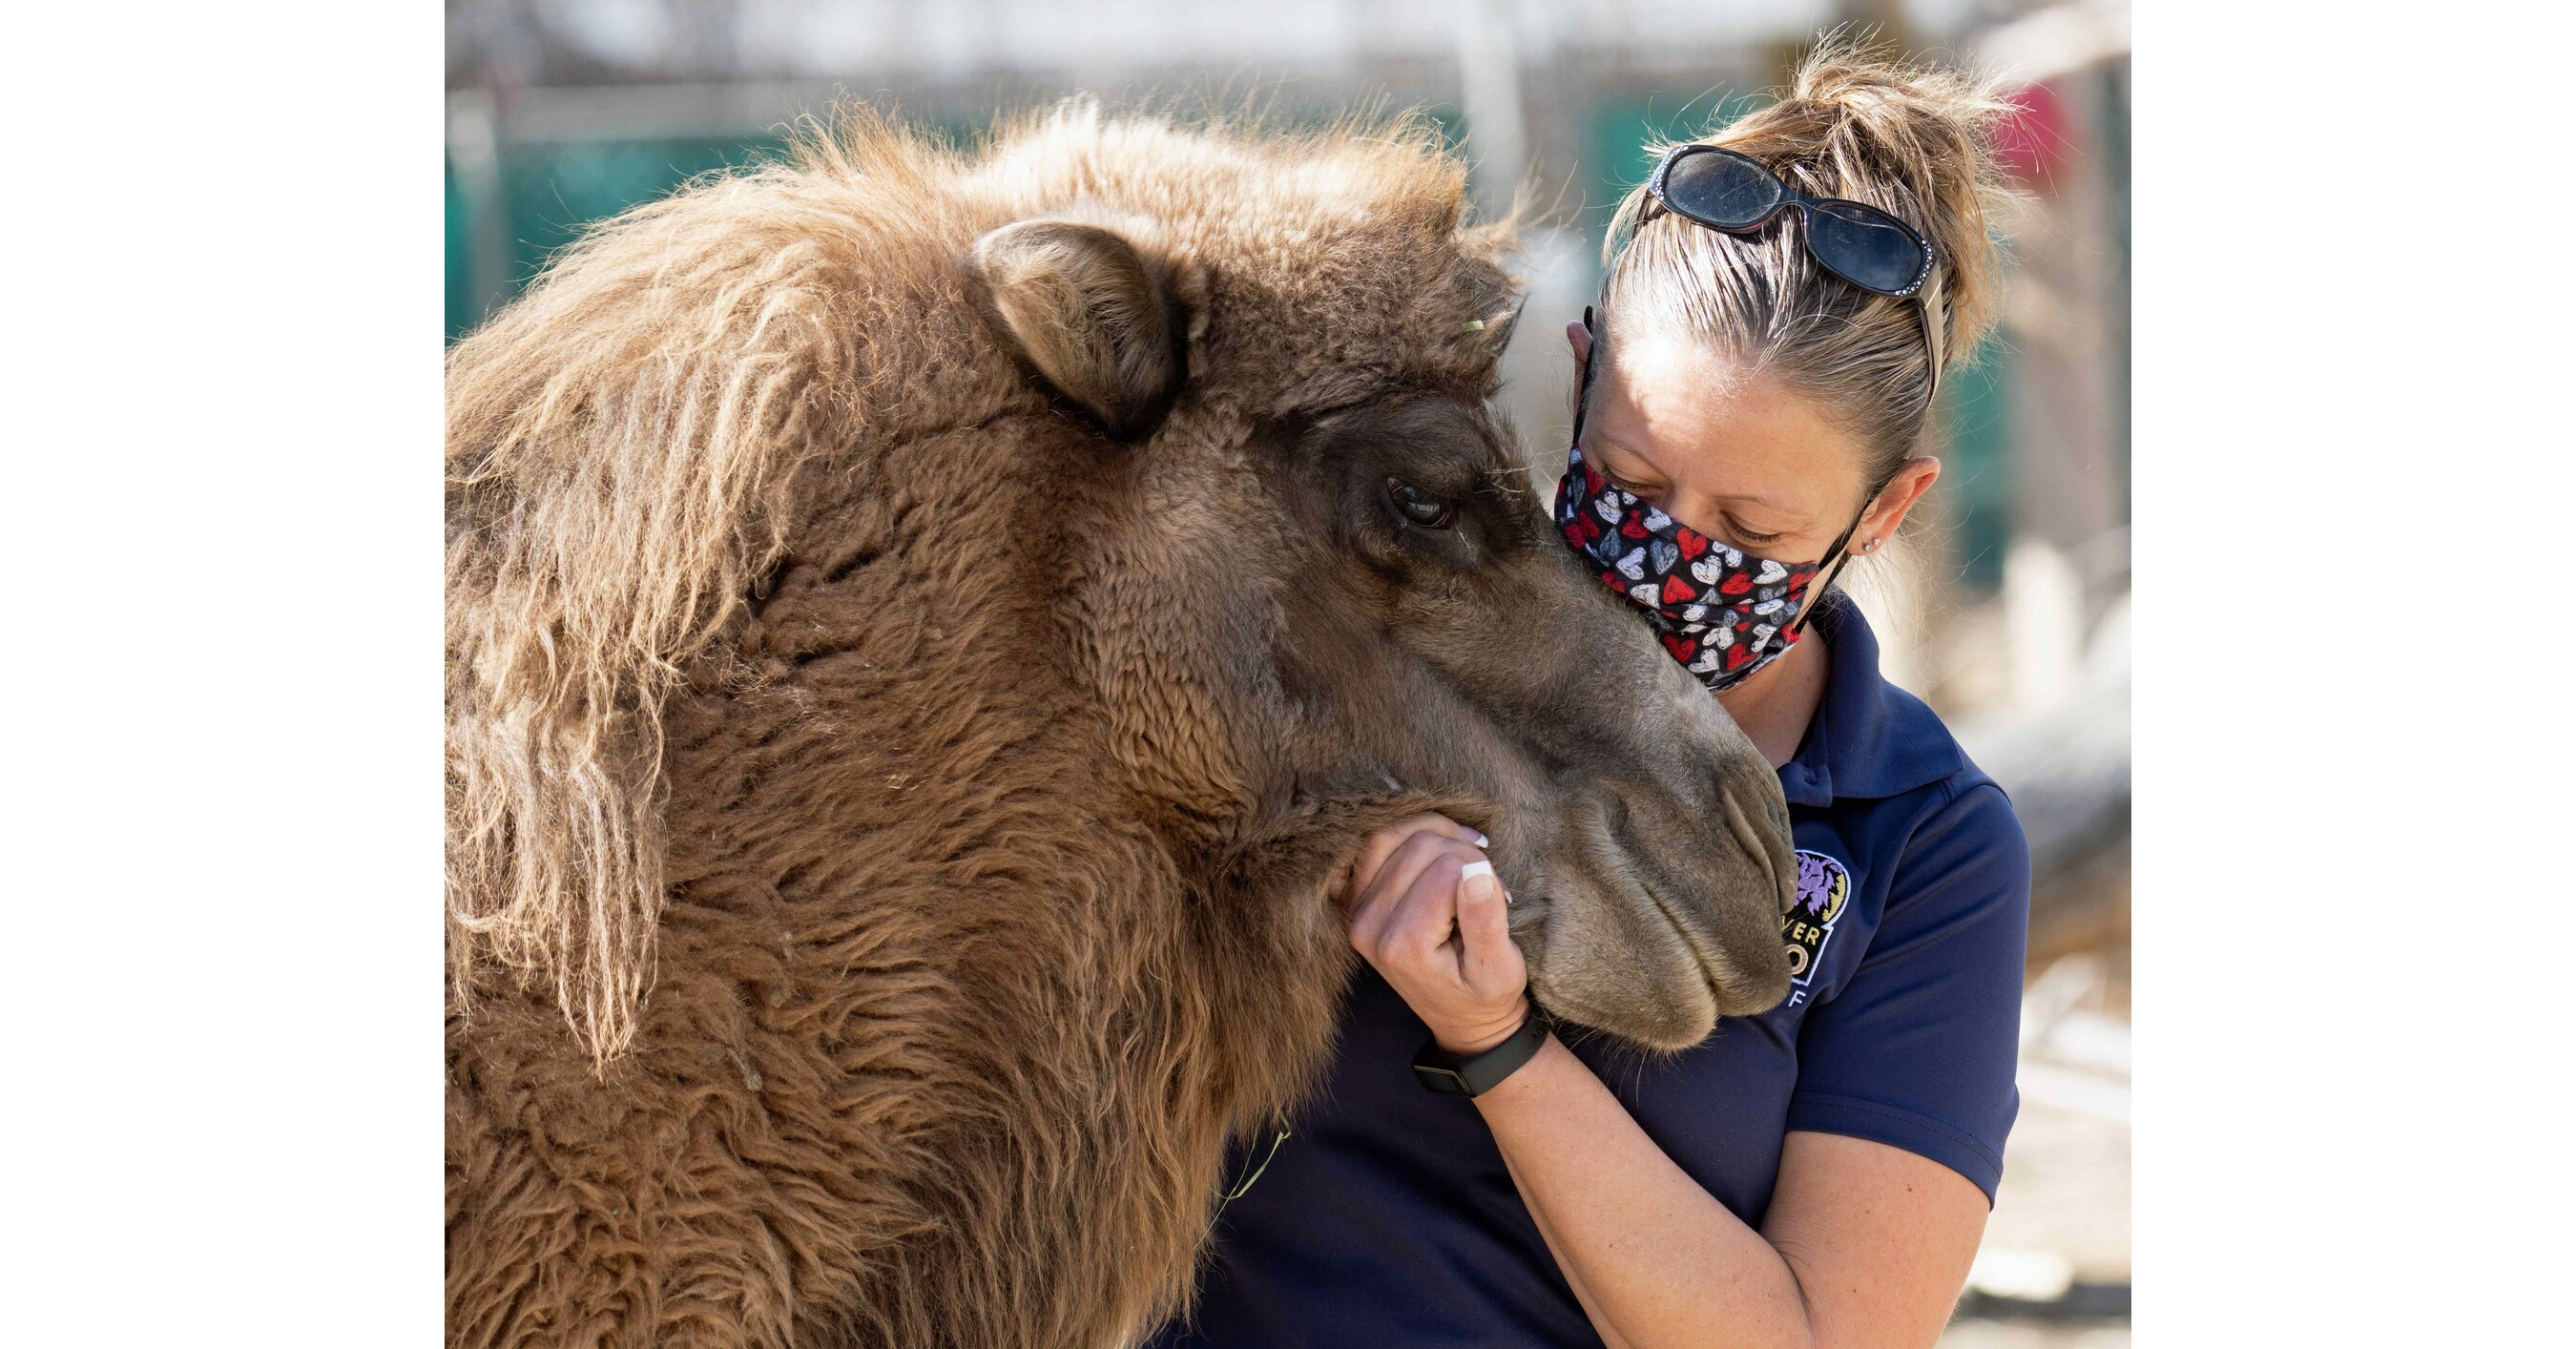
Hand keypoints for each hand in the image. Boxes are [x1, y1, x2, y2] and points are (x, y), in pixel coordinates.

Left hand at [1339, 813, 1530, 1054]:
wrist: (1459, 1016)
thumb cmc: (1484, 994)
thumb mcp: (1499, 969)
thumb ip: (1486, 922)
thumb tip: (1477, 871)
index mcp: (1403, 946)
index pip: (1447, 870)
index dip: (1482, 871)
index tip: (1499, 897)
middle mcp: (1369, 927)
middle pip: (1419, 847)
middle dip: (1462, 853)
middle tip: (1485, 881)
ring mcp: (1357, 911)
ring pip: (1394, 836)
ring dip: (1437, 836)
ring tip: (1467, 858)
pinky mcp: (1357, 900)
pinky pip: (1376, 845)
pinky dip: (1412, 834)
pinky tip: (1442, 849)